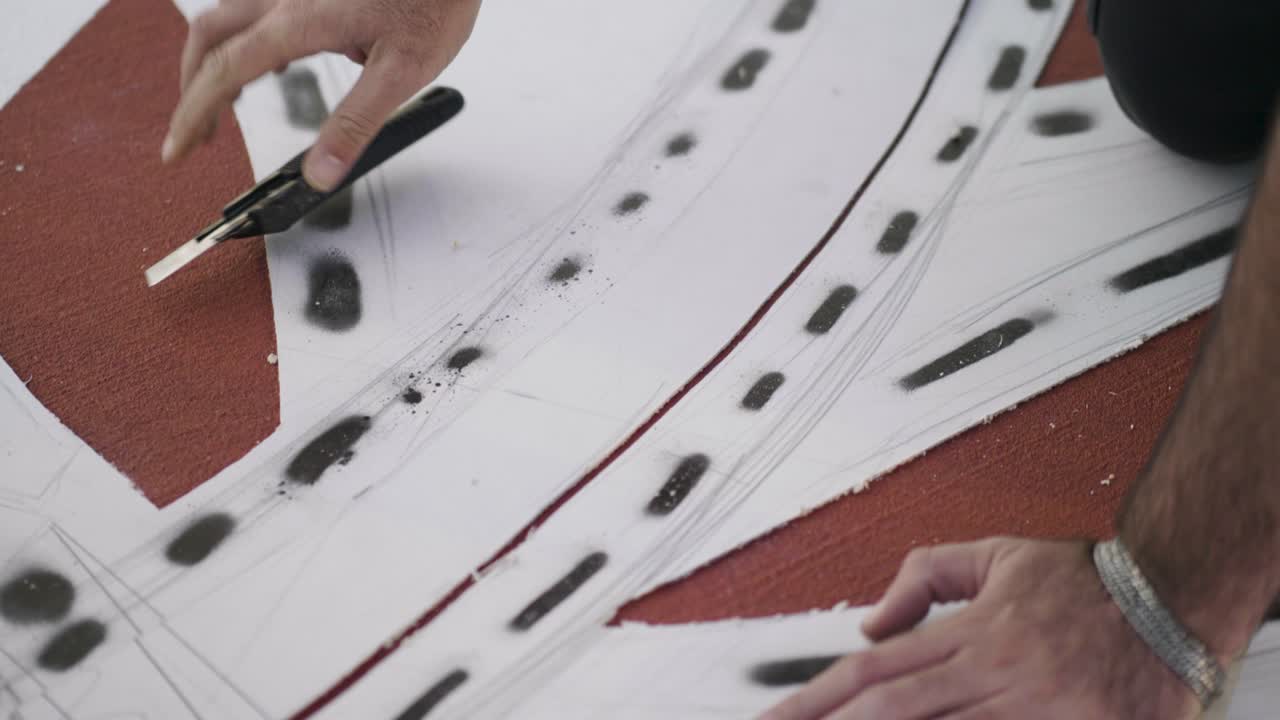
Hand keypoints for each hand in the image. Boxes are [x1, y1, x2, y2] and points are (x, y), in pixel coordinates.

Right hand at [163, 0, 480, 189]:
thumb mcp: (402, 72)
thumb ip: (356, 124)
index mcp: (298, 24)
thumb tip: (320, 174)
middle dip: (193, 89)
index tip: (177, 148)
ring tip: (226, 105)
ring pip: (229, 17)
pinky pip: (259, 6)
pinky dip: (249, 38)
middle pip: (210, 38)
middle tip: (196, 133)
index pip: (224, 74)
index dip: (193, 114)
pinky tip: (275, 59)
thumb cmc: (434, 0)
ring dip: (216, 61)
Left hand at [761, 538, 1195, 718]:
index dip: (814, 700)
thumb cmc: (1091, 583)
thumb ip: (927, 575)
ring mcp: (1034, 711)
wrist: (1176, 598)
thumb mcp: (999, 556)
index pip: (873, 670)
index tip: (773, 719)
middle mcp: (995, 673)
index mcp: (973, 630)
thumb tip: (869, 620)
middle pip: (893, 712)